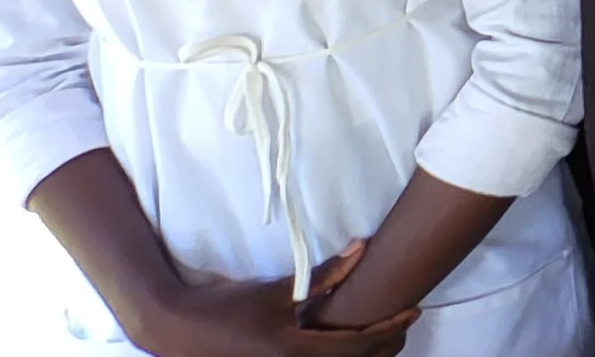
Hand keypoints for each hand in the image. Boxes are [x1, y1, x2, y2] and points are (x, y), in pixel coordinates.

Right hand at [138, 243, 415, 355]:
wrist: (181, 330)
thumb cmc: (228, 307)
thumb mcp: (278, 291)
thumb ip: (323, 274)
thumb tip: (362, 248)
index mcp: (297, 351)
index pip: (359, 344)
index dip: (390, 328)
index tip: (413, 311)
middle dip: (385, 345)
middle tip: (406, 322)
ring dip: (367, 353)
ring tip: (388, 332)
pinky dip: (342, 355)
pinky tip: (352, 344)